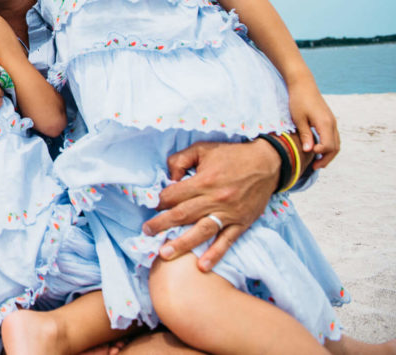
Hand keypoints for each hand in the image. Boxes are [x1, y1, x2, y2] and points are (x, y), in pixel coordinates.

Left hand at [142, 140, 277, 270]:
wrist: (267, 163)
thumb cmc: (232, 155)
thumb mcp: (202, 149)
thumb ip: (180, 160)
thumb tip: (169, 177)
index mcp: (204, 181)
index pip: (174, 195)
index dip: (160, 201)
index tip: (153, 206)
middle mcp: (215, 199)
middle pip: (182, 215)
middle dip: (161, 224)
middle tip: (146, 232)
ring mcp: (229, 213)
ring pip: (201, 231)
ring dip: (182, 244)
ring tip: (165, 254)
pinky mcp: (241, 223)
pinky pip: (227, 241)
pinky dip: (215, 254)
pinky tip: (203, 266)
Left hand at [287, 79, 338, 168]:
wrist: (303, 84)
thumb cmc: (298, 100)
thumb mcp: (299, 119)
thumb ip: (305, 135)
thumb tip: (309, 151)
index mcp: (325, 123)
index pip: (329, 145)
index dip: (321, 154)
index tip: (310, 156)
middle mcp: (332, 124)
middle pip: (335, 147)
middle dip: (326, 159)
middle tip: (315, 168)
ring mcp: (332, 122)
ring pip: (336, 143)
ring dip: (328, 154)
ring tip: (317, 163)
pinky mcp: (329, 120)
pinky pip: (333, 137)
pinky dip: (328, 146)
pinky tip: (318, 150)